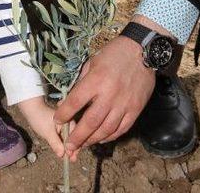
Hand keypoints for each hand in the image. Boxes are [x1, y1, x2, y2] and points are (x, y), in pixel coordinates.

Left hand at [17, 96, 74, 158]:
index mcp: (68, 121)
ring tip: (69, 159)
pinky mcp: (61, 129)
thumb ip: (56, 143)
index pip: (75, 136)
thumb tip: (62, 155)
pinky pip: (65, 138)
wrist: (32, 110)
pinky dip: (64, 145)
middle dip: (73, 149)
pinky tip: (64, 152)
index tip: (72, 158)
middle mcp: (69, 123)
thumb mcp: (48, 133)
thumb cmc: (39, 118)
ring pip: (69, 139)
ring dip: (69, 148)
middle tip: (72, 160)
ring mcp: (65, 126)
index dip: (74, 147)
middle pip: (74, 138)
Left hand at [53, 36, 154, 156]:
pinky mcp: (135, 109)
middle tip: (69, 147)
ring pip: (106, 129)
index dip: (64, 114)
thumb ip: (82, 82)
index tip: (58, 121)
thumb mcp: (93, 62)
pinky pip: (121, 129)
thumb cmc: (114, 54)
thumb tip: (69, 100)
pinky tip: (101, 138)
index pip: (75, 102)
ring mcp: (124, 104)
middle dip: (77, 137)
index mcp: (96, 80)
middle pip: (90, 122)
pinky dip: (110, 137)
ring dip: (93, 140)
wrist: (142, 51)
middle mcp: (109, 95)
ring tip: (83, 145)